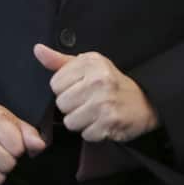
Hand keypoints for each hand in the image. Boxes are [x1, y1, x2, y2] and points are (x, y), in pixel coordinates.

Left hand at [34, 44, 158, 142]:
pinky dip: (92, 132)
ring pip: (70, 122)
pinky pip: (85, 134)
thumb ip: (60, 61)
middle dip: (71, 106)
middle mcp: (98, 81)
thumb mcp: (87, 65)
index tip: (78, 88)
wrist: (146, 101)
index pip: (55, 84)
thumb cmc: (110, 82)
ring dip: (80, 121)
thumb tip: (37, 50)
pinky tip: (102, 122)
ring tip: (93, 113)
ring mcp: (105, 103)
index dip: (64, 89)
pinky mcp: (111, 123)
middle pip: (61, 104)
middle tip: (86, 102)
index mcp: (90, 63)